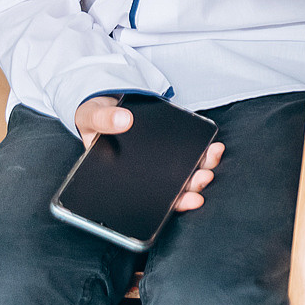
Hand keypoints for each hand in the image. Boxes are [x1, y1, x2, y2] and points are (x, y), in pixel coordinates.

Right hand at [73, 95, 222, 211]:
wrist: (107, 101)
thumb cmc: (96, 118)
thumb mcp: (91, 117)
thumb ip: (102, 119)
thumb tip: (122, 120)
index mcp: (125, 175)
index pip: (152, 197)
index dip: (173, 202)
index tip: (191, 200)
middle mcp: (146, 171)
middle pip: (174, 187)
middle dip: (193, 185)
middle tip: (204, 177)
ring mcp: (160, 158)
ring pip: (186, 171)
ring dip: (203, 167)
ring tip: (213, 157)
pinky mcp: (171, 142)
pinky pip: (190, 152)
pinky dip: (204, 151)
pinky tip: (213, 146)